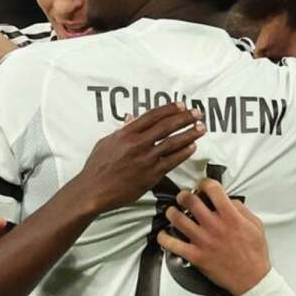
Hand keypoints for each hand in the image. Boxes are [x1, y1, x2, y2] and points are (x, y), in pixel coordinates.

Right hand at [72, 102, 205, 213]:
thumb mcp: (106, 143)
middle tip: (197, 113)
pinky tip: (192, 147)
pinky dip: (183, 153)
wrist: (93, 190)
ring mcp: (146, 159)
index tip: (181, 105)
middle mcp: (138, 143)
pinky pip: (172, 161)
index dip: (170, 109)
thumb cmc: (96, 167)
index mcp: (126, 133)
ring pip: (173, 143)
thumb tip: (132, 118)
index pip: (153, 116)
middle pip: (167, 126)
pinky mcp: (151, 175)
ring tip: (201, 128)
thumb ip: (122, 130)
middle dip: (185, 118)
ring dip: (189, 134)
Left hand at [157, 180, 271, 295]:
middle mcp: (214, 226)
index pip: (213, 190)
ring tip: (173, 211)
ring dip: (172, 212)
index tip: (202, 185)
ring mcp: (203, 241)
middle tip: (184, 196)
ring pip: (178, 219)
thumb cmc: (254, 254)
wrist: (252, 279)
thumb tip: (228, 199)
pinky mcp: (195, 256)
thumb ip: (241, 209)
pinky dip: (164, 238)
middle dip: (184, 194)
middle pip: (190, 201)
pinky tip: (163, 234)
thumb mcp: (255, 225)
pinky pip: (172, 245)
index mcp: (230, 217)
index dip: (204, 183)